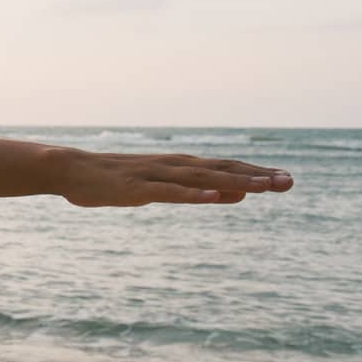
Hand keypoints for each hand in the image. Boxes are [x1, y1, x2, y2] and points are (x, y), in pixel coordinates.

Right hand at [53, 149, 293, 206]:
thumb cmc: (115, 180)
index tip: (287, 179)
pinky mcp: (138, 188)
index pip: (227, 167)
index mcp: (180, 165)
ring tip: (263, 188)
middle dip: (257, 176)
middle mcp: (174, 165)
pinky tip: (215, 196)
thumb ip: (199, 190)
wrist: (71, 170)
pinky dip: (194, 193)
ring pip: (202, 178)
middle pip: (222, 169)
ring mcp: (156, 175)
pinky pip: (170, 192)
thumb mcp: (162, 187)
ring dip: (234, 181)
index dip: (257, 173)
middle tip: (290, 182)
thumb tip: (236, 194)